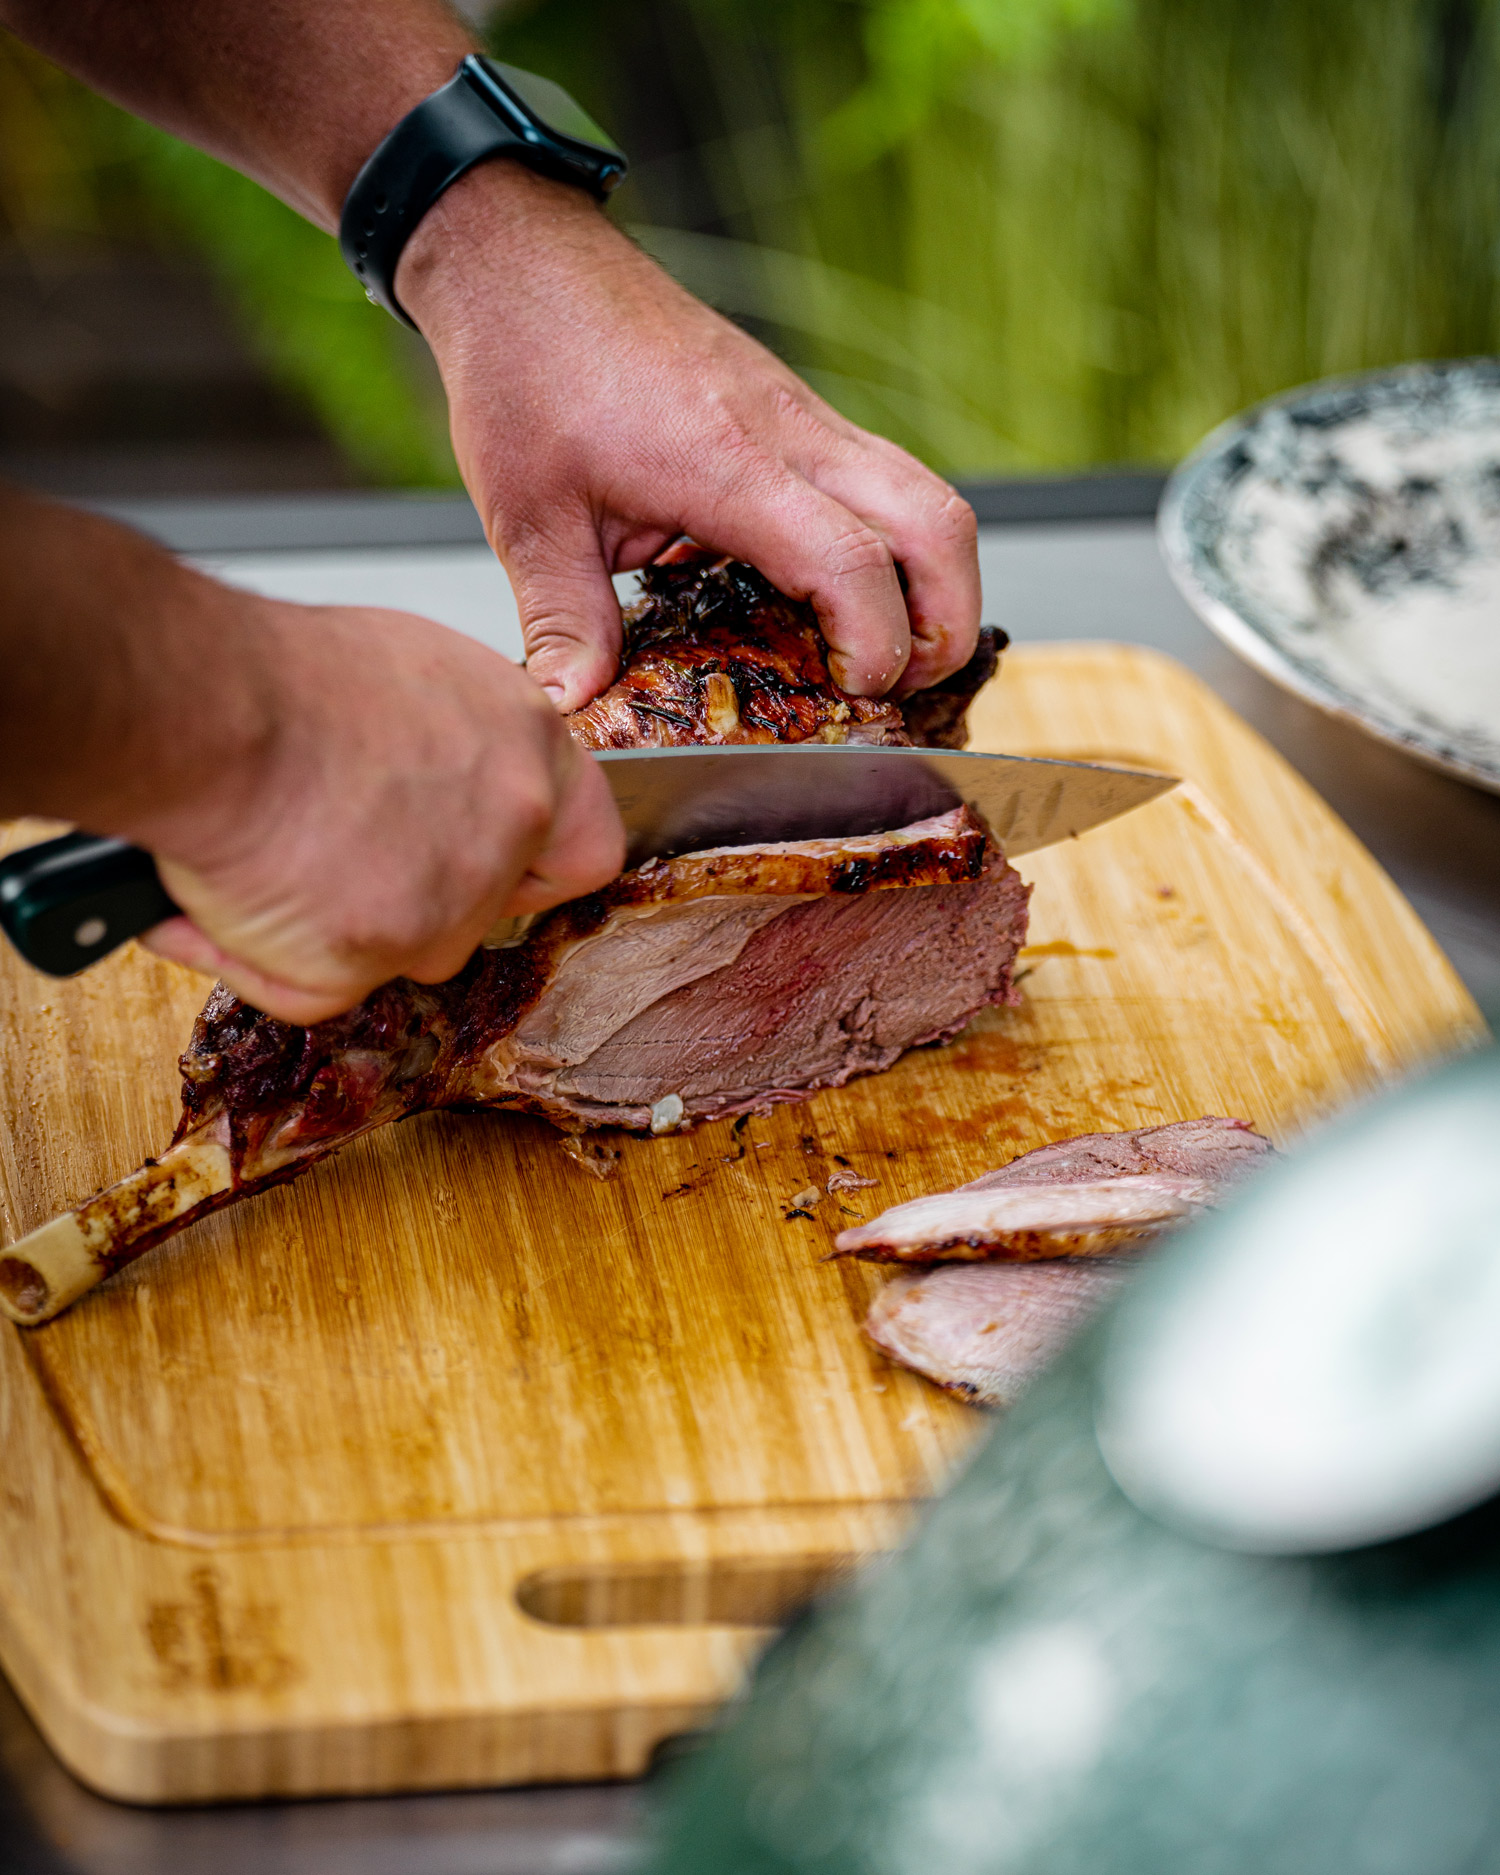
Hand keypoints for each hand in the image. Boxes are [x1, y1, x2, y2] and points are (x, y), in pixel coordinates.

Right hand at [136, 596, 623, 1023]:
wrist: (209, 707)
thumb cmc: (290, 673)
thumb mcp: (418, 675)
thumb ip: (463, 745)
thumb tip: (444, 777)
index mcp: (532, 751)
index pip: (586, 850)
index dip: (534, 866)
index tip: (490, 861)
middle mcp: (507, 830)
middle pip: (483, 911)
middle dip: (418, 897)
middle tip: (340, 848)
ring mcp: (445, 906)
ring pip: (406, 951)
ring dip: (341, 926)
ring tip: (266, 857)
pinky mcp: (366, 961)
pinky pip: (313, 987)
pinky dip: (256, 954)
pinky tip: (212, 900)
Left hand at [397, 164, 981, 711]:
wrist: (529, 261)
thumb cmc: (529, 372)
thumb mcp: (530, 518)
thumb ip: (563, 622)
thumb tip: (574, 709)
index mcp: (727, 465)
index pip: (851, 559)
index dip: (875, 642)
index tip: (853, 692)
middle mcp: (791, 434)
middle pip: (938, 524)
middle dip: (948, 622)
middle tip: (902, 687)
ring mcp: (807, 417)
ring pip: (932, 496)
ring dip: (940, 581)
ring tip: (891, 649)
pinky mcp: (801, 412)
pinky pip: (888, 478)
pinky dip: (898, 544)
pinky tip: (840, 590)